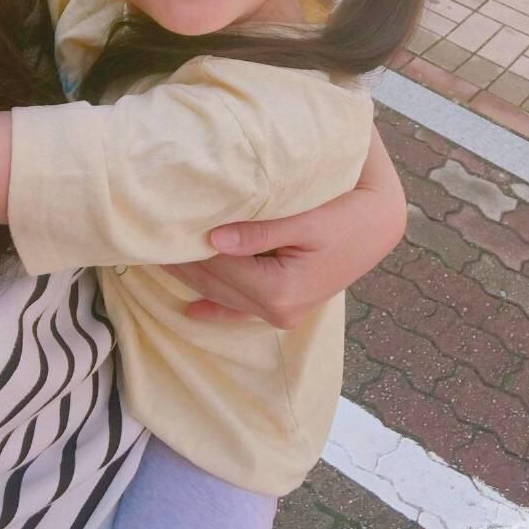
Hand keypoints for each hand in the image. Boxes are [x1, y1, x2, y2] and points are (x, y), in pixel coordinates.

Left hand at [165, 128, 405, 327]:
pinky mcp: (288, 305)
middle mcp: (279, 310)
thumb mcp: (308, 220)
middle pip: (217, 284)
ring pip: (224, 295)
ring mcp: (284, 312)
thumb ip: (260, 230)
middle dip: (182, 264)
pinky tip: (192, 311)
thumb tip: (212, 237)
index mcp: (280, 291)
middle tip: (147, 241)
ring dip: (193, 278)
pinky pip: (244, 311)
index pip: (218, 269)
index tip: (157, 231)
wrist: (382, 224)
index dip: (186, 250)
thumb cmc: (348, 215)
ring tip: (160, 258)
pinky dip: (217, 309)